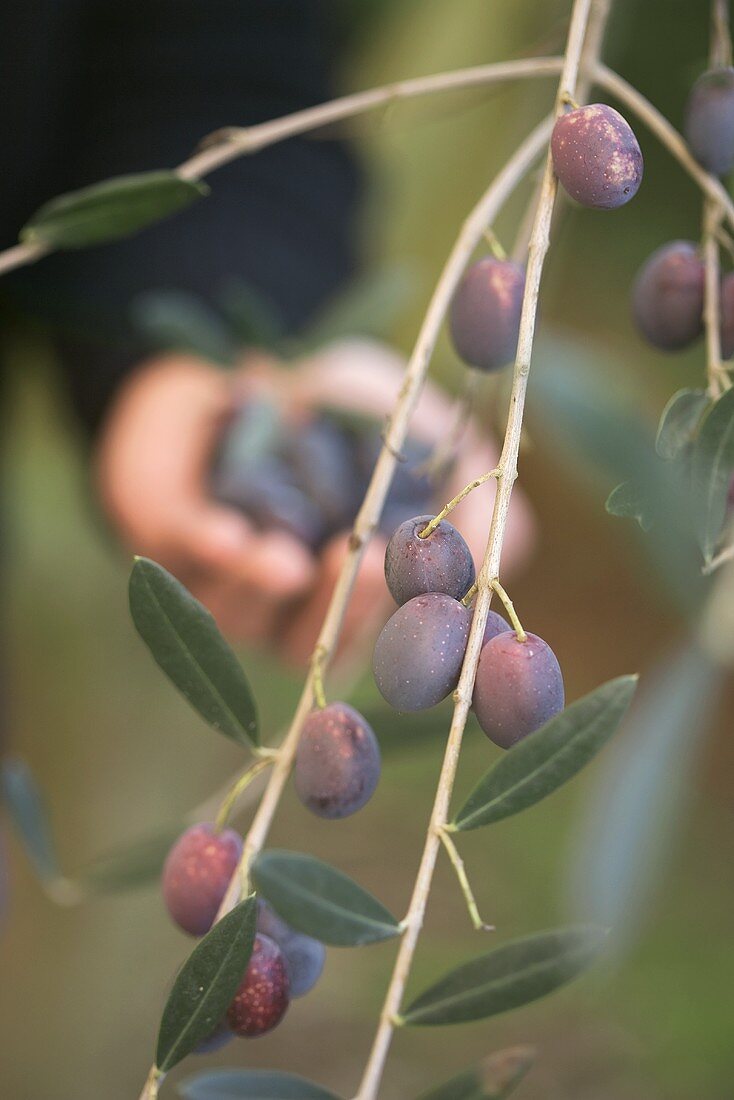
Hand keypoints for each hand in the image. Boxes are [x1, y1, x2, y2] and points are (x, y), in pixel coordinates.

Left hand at [95, 342, 534, 663]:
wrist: (259, 356)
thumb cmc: (355, 407)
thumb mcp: (429, 432)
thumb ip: (469, 489)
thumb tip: (487, 560)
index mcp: (351, 591)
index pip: (372, 645)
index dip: (390, 627)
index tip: (413, 585)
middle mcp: (288, 600)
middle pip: (305, 650)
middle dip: (330, 611)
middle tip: (350, 561)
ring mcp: (222, 577)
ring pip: (237, 620)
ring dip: (261, 588)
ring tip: (281, 552)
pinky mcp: (166, 542)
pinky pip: (181, 566)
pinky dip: (208, 555)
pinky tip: (229, 535)